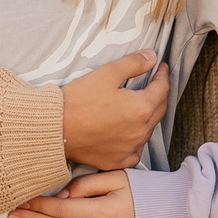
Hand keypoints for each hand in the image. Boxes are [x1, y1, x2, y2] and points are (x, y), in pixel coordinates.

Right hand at [59, 52, 169, 171]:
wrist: (55, 129)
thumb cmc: (79, 100)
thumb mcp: (107, 74)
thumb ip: (133, 64)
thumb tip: (153, 56)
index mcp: (142, 108)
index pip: (162, 89)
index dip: (163, 76)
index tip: (161, 68)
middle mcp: (141, 131)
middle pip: (159, 110)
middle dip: (159, 94)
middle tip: (155, 84)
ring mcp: (130, 148)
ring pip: (148, 130)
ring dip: (148, 117)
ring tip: (141, 105)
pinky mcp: (118, 161)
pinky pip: (135, 151)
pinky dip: (136, 140)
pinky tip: (130, 133)